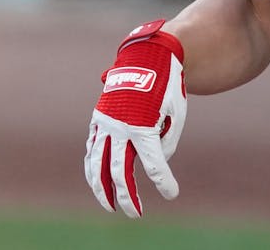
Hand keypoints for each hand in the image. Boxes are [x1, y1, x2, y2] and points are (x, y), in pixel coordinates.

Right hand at [84, 20, 186, 217]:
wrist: (147, 57)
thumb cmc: (167, 86)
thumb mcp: (177, 112)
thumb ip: (168, 140)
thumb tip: (158, 161)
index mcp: (143, 127)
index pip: (154, 165)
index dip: (164, 182)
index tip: (171, 194)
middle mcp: (121, 128)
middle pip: (119, 172)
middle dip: (126, 196)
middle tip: (133, 214)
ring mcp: (106, 124)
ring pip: (97, 164)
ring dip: (101, 188)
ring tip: (108, 205)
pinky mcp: (99, 119)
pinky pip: (92, 148)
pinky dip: (93, 167)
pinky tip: (96, 181)